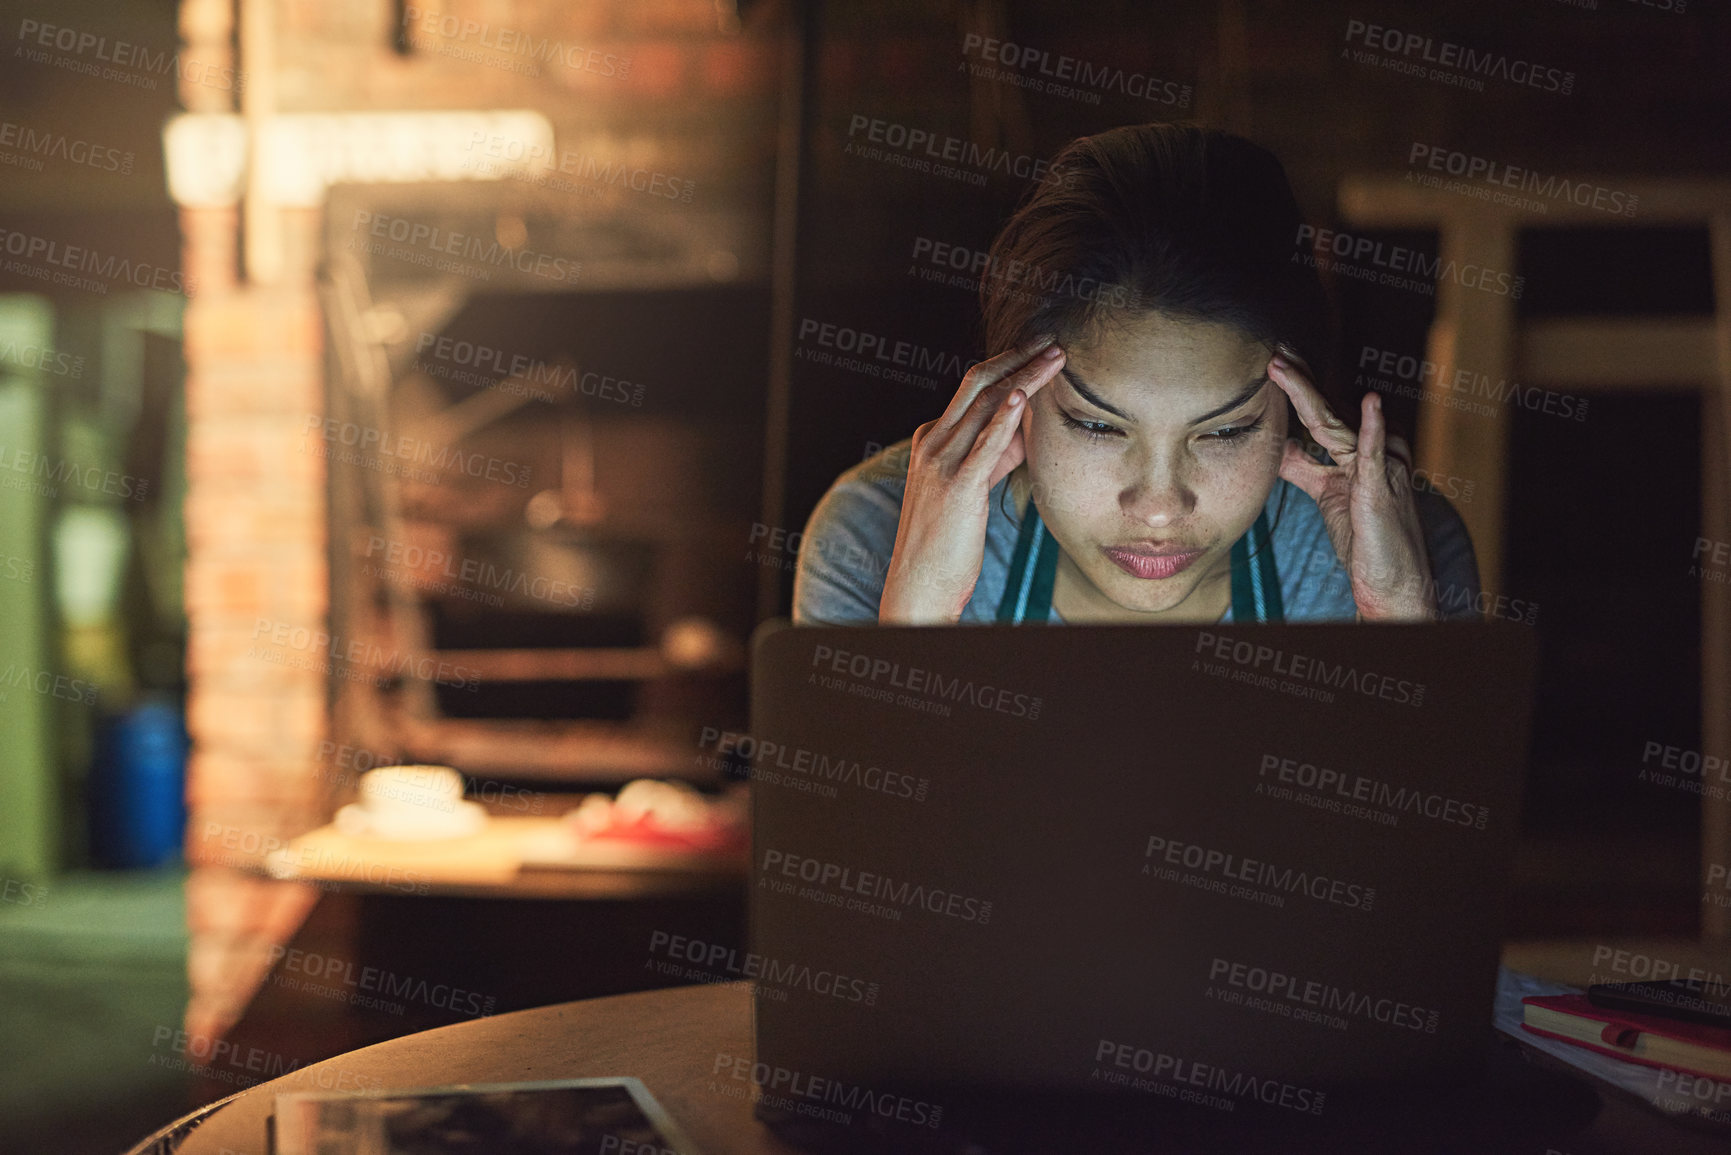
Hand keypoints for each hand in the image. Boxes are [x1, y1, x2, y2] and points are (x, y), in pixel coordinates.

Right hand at [879, 335, 1067, 623]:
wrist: (919, 584)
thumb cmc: (948, 540)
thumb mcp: (972, 486)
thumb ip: (995, 455)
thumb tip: (1025, 428)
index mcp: (932, 439)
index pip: (973, 390)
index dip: (1009, 366)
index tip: (1040, 350)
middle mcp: (932, 443)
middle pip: (978, 384)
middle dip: (1018, 358)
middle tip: (1052, 341)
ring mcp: (941, 463)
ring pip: (985, 404)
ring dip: (1024, 376)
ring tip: (1055, 358)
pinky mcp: (957, 487)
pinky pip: (984, 444)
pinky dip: (1004, 417)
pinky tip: (1024, 397)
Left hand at [1269, 353, 1437, 621]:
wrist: (1391, 581)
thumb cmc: (1364, 537)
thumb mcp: (1325, 494)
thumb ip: (1303, 468)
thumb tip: (1276, 448)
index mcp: (1357, 451)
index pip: (1322, 412)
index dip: (1297, 387)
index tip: (1272, 363)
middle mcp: (1372, 450)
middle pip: (1327, 410)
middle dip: (1299, 380)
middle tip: (1273, 351)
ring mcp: (1379, 466)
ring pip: (1338, 424)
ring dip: (1309, 395)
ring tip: (1284, 369)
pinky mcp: (1381, 487)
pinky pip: (1374, 453)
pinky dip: (1372, 427)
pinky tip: (1371, 402)